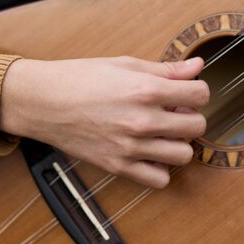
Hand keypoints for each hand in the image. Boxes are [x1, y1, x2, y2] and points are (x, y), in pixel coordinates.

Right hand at [0, 56, 209, 187]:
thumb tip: (198, 67)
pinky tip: (150, 153)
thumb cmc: (81, 78)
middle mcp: (142, 120)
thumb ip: (165, 70)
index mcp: (146, 90)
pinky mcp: (118, 166)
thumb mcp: (125, 65)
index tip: (184, 92)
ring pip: (183, 155)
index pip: (200, 95)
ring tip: (162, 134)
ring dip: (178, 144)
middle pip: (197, 127)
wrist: (42, 102)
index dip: (196, 92)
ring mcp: (131, 147)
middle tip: (173, 113)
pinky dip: (160, 168)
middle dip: (190, 117)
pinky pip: (159, 179)